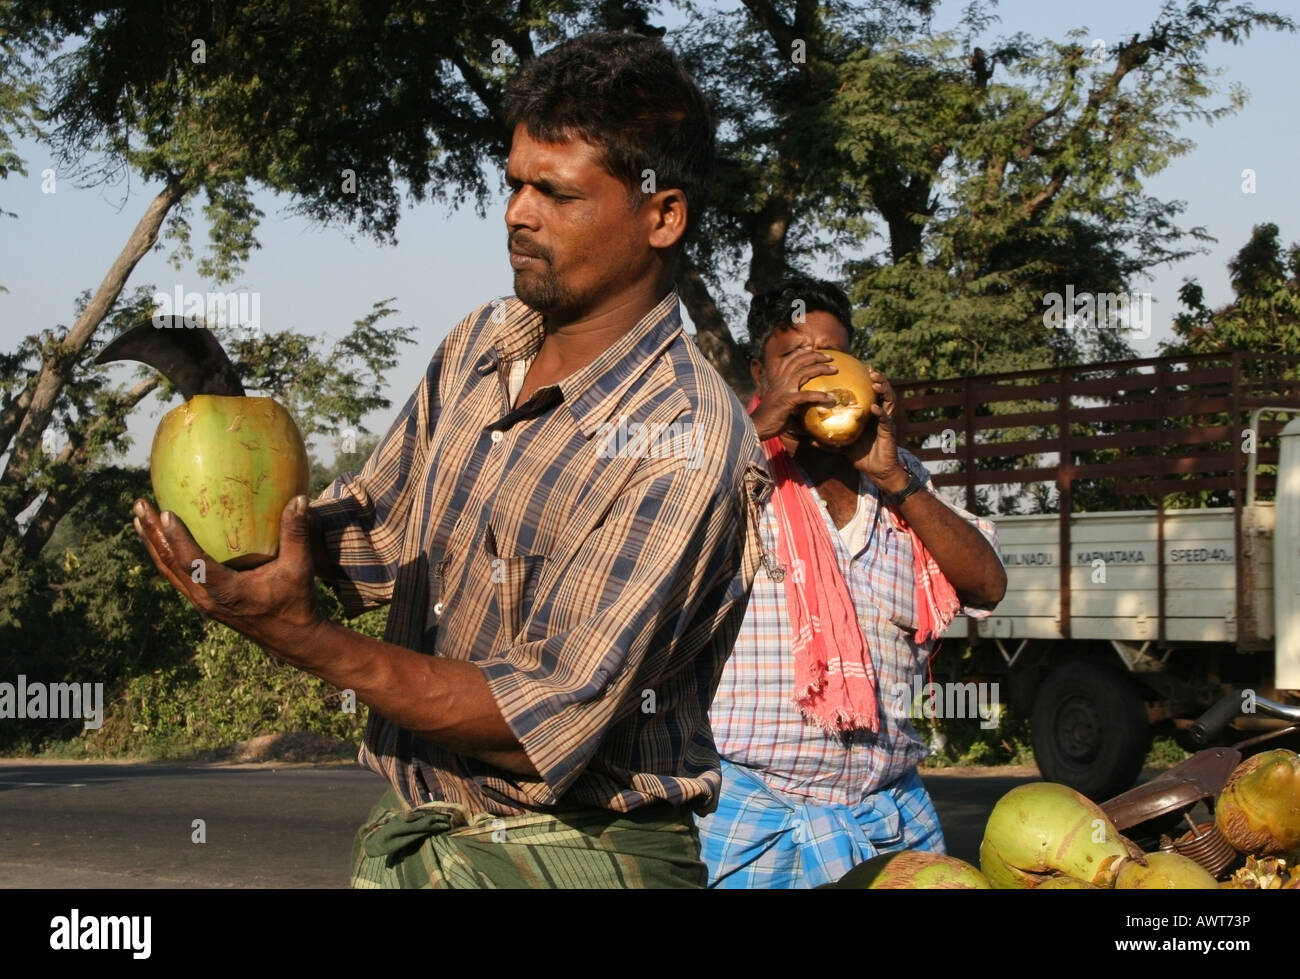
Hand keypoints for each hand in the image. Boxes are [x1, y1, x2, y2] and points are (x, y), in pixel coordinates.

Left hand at [132, 495, 326, 664]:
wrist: (291, 638)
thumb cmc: (296, 602)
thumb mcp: (299, 568)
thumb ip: (296, 534)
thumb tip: (299, 499)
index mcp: (227, 592)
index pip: (193, 564)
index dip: (177, 540)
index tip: (165, 514)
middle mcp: (207, 599)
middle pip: (170, 565)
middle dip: (153, 534)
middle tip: (140, 505)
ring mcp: (202, 601)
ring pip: (168, 571)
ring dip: (152, 543)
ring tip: (139, 517)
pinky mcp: (204, 600)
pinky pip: (176, 575)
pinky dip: (164, 555)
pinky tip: (158, 539)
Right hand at [750, 344, 837, 439]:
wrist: (756, 427)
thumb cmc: (770, 420)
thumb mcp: (783, 407)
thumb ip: (795, 405)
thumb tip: (809, 413)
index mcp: (778, 380)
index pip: (790, 359)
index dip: (803, 352)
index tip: (814, 350)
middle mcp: (780, 381)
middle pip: (800, 361)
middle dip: (816, 356)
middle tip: (830, 357)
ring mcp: (783, 390)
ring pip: (804, 372)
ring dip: (821, 368)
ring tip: (834, 369)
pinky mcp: (787, 401)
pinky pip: (806, 395)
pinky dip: (819, 395)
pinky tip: (830, 397)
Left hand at [817, 365, 908, 493]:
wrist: (876, 470)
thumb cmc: (860, 455)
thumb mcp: (842, 446)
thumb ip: (828, 441)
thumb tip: (808, 439)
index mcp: (870, 413)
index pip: (870, 392)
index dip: (866, 380)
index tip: (859, 368)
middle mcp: (880, 414)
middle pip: (882, 391)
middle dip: (878, 378)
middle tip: (870, 369)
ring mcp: (886, 422)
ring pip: (889, 401)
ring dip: (883, 390)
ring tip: (875, 382)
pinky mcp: (889, 431)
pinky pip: (886, 420)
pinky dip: (880, 412)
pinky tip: (874, 408)